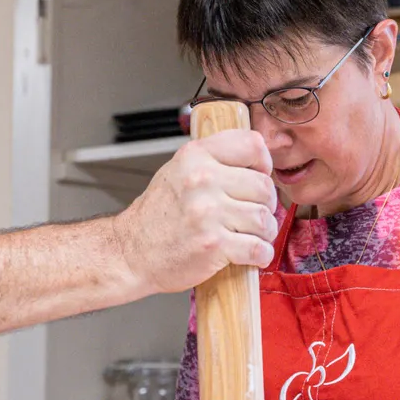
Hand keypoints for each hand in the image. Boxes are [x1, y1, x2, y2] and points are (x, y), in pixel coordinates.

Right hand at [112, 128, 276, 292]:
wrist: (132, 253)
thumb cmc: (157, 217)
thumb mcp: (178, 172)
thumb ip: (212, 161)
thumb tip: (255, 162)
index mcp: (195, 156)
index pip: (252, 145)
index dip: (264, 163)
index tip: (260, 176)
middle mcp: (202, 180)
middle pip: (264, 186)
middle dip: (267, 205)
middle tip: (256, 215)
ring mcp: (208, 212)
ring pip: (264, 219)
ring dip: (266, 232)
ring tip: (254, 236)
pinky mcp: (213, 244)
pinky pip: (258, 248)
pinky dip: (262, 255)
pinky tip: (254, 254)